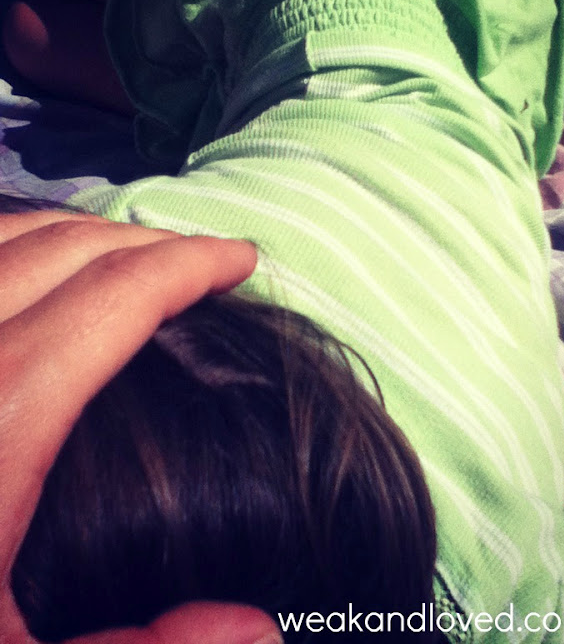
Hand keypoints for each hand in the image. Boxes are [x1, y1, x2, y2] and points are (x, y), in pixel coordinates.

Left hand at [0, 212, 278, 643]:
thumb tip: (266, 630)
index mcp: (3, 410)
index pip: (118, 294)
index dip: (192, 263)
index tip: (241, 257)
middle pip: (72, 247)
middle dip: (151, 240)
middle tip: (203, 259)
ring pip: (12, 234)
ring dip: (83, 231)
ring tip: (134, 253)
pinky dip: (21, 243)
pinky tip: (38, 271)